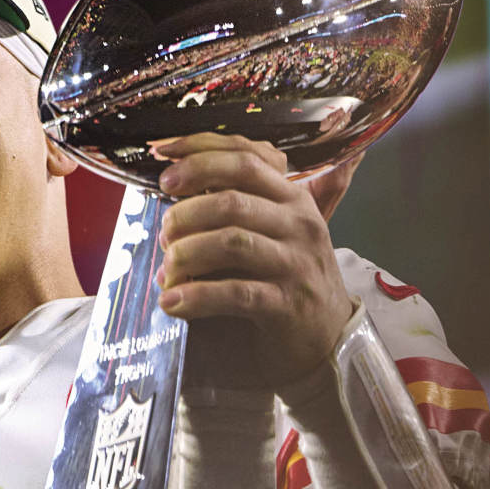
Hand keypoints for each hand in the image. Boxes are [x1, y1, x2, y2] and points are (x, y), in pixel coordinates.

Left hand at [153, 133, 352, 393]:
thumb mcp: (273, 229)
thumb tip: (174, 182)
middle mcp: (298, 222)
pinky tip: (172, 302)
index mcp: (291, 196)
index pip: (245, 158)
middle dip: (185, 213)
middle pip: (231, 200)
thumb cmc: (287, 275)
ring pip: (231, 242)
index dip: (199, 153)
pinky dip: (197, 297)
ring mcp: (296, 262)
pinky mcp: (288, 303)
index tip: (162, 159)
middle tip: (165, 233)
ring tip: (167, 269)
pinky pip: (236, 293)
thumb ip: (238, 202)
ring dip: (187, 253)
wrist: (328, 336)